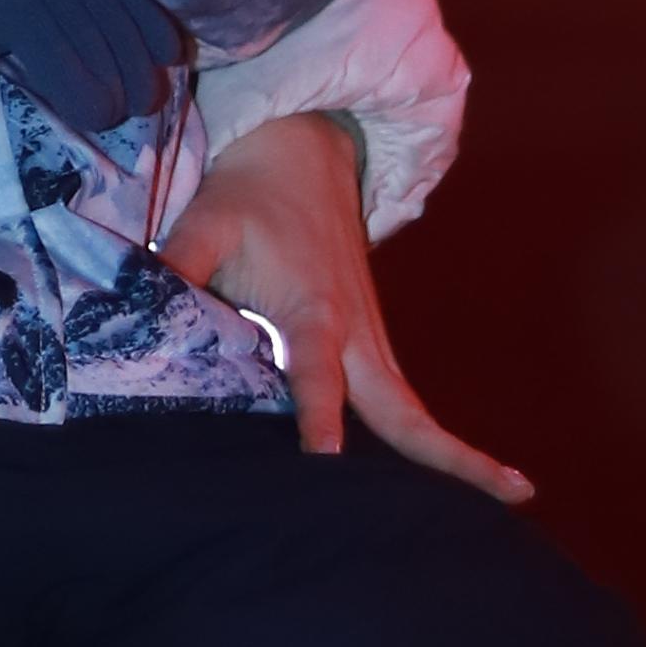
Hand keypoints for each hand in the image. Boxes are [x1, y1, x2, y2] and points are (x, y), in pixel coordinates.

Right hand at [0, 0, 186, 140]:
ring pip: (98, 48)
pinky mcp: (9, 6)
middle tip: (139, 103)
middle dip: (137, 71)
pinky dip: (82, 94)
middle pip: (119, 25)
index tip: (168, 57)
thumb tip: (64, 46)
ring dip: (113, 93)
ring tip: (111, 114)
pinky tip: (91, 116)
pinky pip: (61, 59)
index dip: (153, 27)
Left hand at [164, 110, 532, 503]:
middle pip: (406, 411)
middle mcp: (355, 335)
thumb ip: (174, 270)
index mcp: (313, 311)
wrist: (303, 149)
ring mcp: (372, 342)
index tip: (327, 461)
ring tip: (513, 497)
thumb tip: (132, 312)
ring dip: (457, 456)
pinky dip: (429, 439)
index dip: (317, 419)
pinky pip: (402, 403)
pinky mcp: (372, 346)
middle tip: (513, 493)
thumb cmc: (250, 193)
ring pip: (414, 412)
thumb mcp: (205, 222)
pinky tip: (455, 477)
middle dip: (453, 456)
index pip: (315, 377)